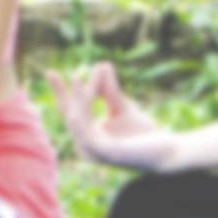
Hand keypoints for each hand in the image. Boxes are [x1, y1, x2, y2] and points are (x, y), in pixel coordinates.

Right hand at [47, 62, 181, 172]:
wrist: (167, 150)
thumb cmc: (144, 133)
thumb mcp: (121, 106)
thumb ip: (108, 89)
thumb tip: (100, 64)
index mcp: (88, 138)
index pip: (69, 112)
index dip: (60, 92)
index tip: (50, 72)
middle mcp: (85, 147)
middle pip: (69, 115)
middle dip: (64, 93)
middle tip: (59, 71)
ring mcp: (92, 152)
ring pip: (77, 120)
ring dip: (77, 97)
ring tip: (76, 76)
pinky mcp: (103, 153)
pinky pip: (87, 128)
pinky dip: (84, 109)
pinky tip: (87, 93)